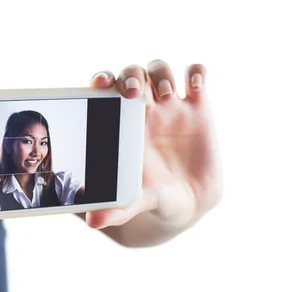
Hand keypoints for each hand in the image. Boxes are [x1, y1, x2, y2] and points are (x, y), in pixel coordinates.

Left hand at [85, 60, 222, 240]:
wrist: (190, 203)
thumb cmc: (155, 197)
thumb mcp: (137, 202)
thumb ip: (116, 208)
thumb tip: (92, 222)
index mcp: (121, 124)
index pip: (107, 89)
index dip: (103, 79)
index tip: (101, 84)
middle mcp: (144, 110)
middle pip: (133, 73)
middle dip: (132, 74)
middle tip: (134, 92)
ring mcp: (172, 107)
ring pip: (160, 69)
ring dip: (161, 73)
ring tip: (167, 95)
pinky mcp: (199, 108)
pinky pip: (196, 76)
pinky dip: (196, 72)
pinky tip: (195, 86)